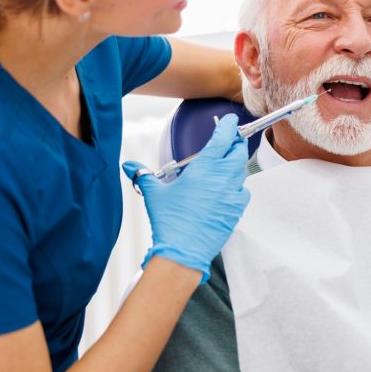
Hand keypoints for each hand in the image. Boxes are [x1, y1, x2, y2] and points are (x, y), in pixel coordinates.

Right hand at [122, 114, 250, 280]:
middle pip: (238, 152)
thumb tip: (129, 166)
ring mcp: (232, 194)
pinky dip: (235, 188)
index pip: (223, 139)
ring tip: (222, 169)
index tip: (231, 120)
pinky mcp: (237, 210)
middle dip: (235, 144)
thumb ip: (144, 175)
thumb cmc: (169, 221)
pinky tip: (224, 192)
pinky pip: (242, 192)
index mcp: (205, 168)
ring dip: (234, 167)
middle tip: (229, 142)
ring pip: (241, 172)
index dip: (229, 127)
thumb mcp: (155, 194)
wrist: (183, 251)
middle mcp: (223, 178)